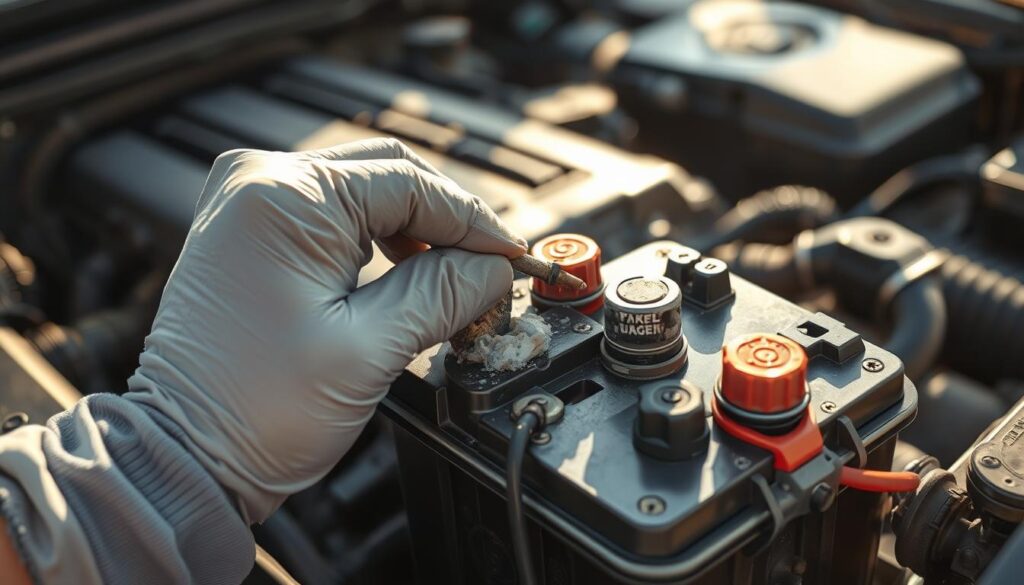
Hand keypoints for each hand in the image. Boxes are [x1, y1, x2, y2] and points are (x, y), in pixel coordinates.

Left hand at [126, 138, 524, 521]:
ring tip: (457, 282)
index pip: (410, 184)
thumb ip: (442, 295)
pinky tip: (409, 275)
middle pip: (389, 176)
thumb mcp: (370, 351)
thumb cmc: (255, 412)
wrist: (183, 456)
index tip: (514, 258)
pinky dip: (379, 241)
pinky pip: (334, 216)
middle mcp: (259, 182)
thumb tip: (494, 269)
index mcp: (285, 198)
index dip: (474, 222)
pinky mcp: (249, 233)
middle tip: (492, 271)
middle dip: (448, 223)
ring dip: (417, 232)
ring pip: (365, 193)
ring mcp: (249, 204)